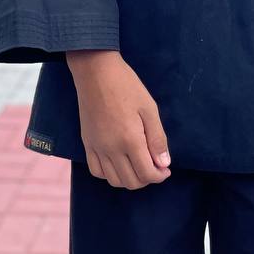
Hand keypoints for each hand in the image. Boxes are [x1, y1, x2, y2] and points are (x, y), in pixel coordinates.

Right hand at [66, 50, 171, 188]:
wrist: (96, 72)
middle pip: (131, 181)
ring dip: (130, 179)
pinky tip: (119, 164)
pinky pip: (96, 171)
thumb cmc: (127, 86)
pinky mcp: (87, 143)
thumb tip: (164, 163)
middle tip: (155, 167)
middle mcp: (111, 149)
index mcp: (130, 139)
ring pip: (114, 180)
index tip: (166, 169)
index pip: (146, 174)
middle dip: (147, 179)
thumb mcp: (149, 108)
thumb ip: (157, 138)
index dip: (160, 176)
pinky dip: (110, 174)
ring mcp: (97, 147)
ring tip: (138, 166)